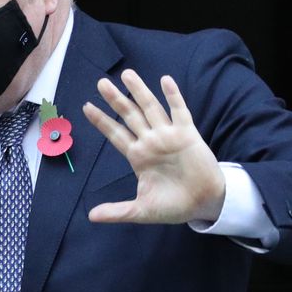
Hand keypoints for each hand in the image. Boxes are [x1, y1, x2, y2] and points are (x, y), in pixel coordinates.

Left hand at [83, 69, 224, 223]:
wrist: (205, 204)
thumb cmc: (173, 206)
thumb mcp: (141, 210)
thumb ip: (117, 211)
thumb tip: (91, 217)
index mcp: (138, 156)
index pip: (115, 134)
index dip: (101, 121)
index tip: (86, 106)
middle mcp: (150, 141)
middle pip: (129, 115)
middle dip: (115, 99)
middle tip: (101, 83)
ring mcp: (168, 135)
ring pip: (150, 108)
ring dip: (139, 91)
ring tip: (126, 74)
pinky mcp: (188, 134)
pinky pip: (179, 111)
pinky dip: (172, 96)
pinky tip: (164, 80)